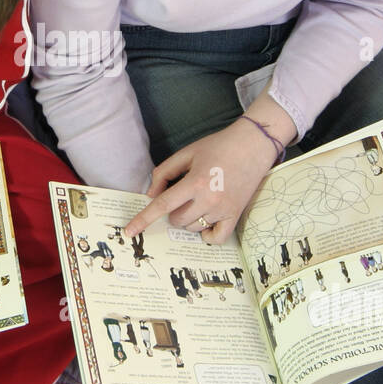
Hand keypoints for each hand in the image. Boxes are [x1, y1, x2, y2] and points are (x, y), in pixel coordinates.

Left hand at [123, 119, 278, 244]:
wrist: (253, 145)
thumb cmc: (218, 146)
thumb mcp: (187, 153)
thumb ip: (164, 173)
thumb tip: (151, 195)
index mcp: (195, 181)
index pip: (163, 205)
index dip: (143, 219)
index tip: (129, 231)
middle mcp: (209, 199)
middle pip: (177, 219)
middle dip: (173, 211)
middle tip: (183, 194)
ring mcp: (224, 209)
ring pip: (193, 228)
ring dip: (189, 219)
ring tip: (199, 199)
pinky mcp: (235, 214)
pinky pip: (216, 238)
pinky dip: (207, 234)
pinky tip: (205, 222)